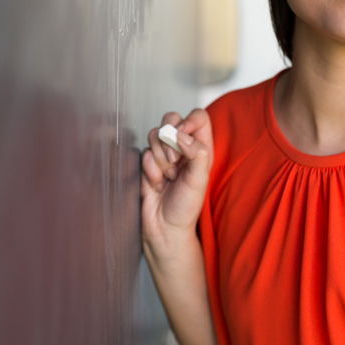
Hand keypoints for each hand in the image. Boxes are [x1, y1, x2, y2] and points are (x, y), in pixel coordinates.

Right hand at [140, 108, 212, 253]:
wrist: (164, 228)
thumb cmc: (186, 208)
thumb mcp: (200, 181)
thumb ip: (197, 153)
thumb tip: (182, 134)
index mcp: (201, 148)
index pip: (198, 117)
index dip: (188, 121)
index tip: (182, 135)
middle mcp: (183, 147)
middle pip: (172, 118)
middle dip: (169, 140)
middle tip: (175, 162)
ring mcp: (163, 153)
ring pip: (154, 135)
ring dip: (160, 160)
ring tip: (168, 179)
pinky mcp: (147, 162)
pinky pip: (143, 153)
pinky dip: (150, 171)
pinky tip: (157, 185)